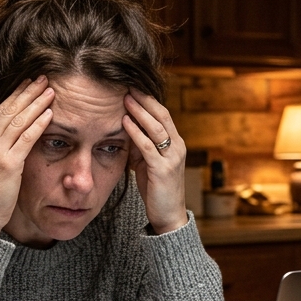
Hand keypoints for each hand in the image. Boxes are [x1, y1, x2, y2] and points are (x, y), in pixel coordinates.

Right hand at [0, 77, 54, 235]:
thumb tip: (2, 129)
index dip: (15, 94)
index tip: (29, 82)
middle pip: (9, 110)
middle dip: (27, 92)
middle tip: (43, 78)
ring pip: (18, 120)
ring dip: (36, 103)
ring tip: (50, 91)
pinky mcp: (7, 164)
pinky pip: (26, 139)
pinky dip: (39, 124)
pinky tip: (50, 114)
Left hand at [123, 89, 187, 234]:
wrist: (168, 216)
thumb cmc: (156, 189)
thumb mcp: (146, 163)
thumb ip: (139, 146)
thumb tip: (123, 128)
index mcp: (175, 143)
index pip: (163, 114)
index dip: (148, 99)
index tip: (132, 87)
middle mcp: (177, 147)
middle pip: (162, 115)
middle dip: (144, 99)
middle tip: (128, 85)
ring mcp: (172, 158)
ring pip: (157, 128)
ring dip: (139, 111)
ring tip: (125, 98)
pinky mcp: (163, 170)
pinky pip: (148, 147)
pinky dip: (136, 132)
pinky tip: (124, 123)